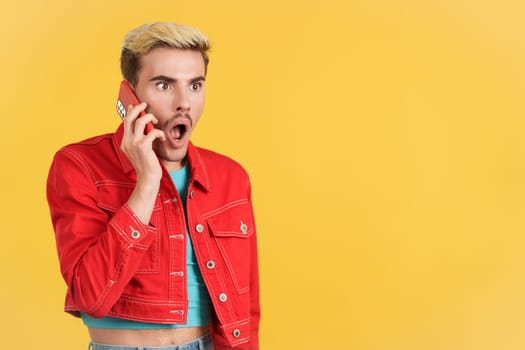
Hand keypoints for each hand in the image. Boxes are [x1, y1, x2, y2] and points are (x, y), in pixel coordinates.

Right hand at [120, 102, 165, 223]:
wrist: (148, 179)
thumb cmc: (147, 165)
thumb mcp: (140, 151)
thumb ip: (140, 139)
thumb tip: (145, 126)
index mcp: (125, 142)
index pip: (125, 122)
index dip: (130, 111)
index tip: (135, 105)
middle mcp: (127, 142)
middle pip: (130, 117)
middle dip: (138, 108)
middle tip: (145, 105)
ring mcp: (134, 144)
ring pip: (140, 121)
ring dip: (149, 118)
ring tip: (156, 122)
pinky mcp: (143, 146)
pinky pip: (152, 132)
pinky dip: (160, 133)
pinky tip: (163, 139)